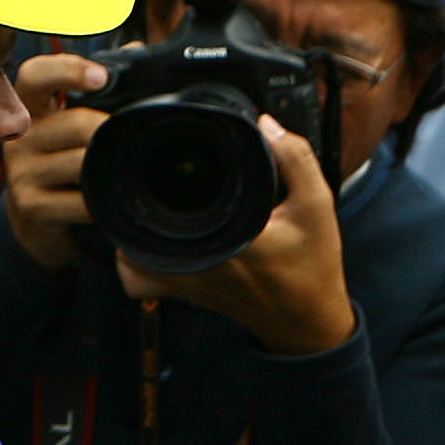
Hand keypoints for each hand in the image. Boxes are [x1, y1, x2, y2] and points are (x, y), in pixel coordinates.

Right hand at [4, 52, 109, 270]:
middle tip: (130, 140)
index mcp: (29, 107)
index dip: (67, 69)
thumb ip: (98, 88)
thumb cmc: (59, 164)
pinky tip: (104, 203)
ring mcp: (21, 173)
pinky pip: (82, 201)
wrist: (35, 224)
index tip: (101, 76)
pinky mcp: (31, 207)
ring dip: (109, 169)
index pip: (35, 75)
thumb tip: (135, 49)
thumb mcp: (70, 123)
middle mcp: (19, 137)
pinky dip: (102, 203)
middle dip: (110, 133)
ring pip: (82, 163)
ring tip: (119, 173)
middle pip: (76, 123)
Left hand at [116, 115, 354, 355]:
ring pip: (127, 249)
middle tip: (156, 169)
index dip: (167, 167)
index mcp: (232, 238)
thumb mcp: (316, 206)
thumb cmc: (312, 266)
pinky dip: (131, 257)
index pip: (179, 197)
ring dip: (132, 222)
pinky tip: (149, 235)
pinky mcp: (181, 291)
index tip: (173, 150)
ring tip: (147, 198)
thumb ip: (295, 160)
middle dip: (142, 189)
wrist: (306, 321)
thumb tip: (264, 124)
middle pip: (141, 218)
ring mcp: (185, 279)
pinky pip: (135, 276)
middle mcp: (200, 260)